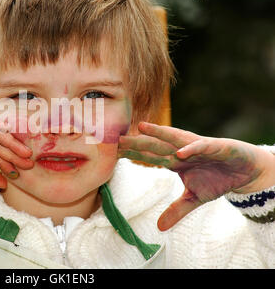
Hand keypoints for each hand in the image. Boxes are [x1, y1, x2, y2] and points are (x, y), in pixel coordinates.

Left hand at [119, 122, 274, 230]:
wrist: (244, 170)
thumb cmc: (216, 179)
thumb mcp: (194, 199)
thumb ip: (176, 210)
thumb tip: (159, 228)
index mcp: (174, 161)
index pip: (149, 157)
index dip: (132, 154)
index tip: (112, 152)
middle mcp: (182, 151)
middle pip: (156, 146)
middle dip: (137, 142)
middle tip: (116, 138)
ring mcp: (197, 147)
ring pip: (175, 139)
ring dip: (159, 133)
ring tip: (142, 128)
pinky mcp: (216, 146)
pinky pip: (202, 147)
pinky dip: (192, 149)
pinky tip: (180, 152)